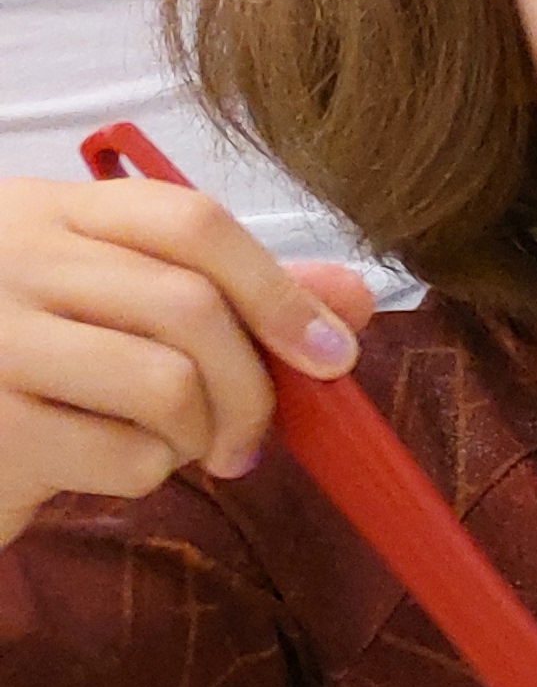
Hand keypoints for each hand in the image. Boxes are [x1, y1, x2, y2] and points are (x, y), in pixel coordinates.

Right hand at [0, 175, 367, 550]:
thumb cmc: (28, 361)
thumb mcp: (110, 300)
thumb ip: (228, 291)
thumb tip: (353, 293)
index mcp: (47, 212)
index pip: (189, 220)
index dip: (279, 289)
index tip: (330, 354)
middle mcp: (11, 261)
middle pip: (192, 307)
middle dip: (254, 387)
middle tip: (248, 435)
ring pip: (167, 384)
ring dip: (200, 433)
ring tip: (174, 446)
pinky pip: (126, 457)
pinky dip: (147, 474)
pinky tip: (105, 463)